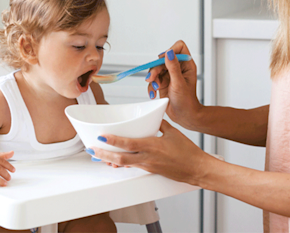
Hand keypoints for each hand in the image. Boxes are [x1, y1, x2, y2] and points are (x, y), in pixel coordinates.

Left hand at [90, 120, 208, 184]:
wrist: (197, 169)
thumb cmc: (188, 152)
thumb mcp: (173, 133)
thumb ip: (160, 125)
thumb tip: (152, 118)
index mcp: (152, 146)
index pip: (128, 143)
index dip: (113, 140)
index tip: (101, 136)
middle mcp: (147, 158)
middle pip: (120, 158)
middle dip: (104, 154)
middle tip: (92, 149)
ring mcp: (148, 166)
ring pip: (124, 164)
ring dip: (110, 160)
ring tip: (98, 155)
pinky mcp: (150, 171)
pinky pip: (132, 167)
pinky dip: (122, 164)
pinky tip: (115, 162)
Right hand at [147, 41, 201, 126]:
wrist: (184, 116)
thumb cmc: (187, 102)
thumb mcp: (179, 83)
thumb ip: (173, 67)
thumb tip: (169, 53)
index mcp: (186, 65)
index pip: (179, 48)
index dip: (170, 51)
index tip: (163, 60)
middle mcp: (178, 68)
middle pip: (163, 59)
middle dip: (156, 69)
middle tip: (152, 78)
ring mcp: (170, 75)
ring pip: (156, 69)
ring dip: (152, 78)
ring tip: (154, 88)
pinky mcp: (163, 83)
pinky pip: (153, 79)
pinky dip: (151, 86)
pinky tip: (154, 93)